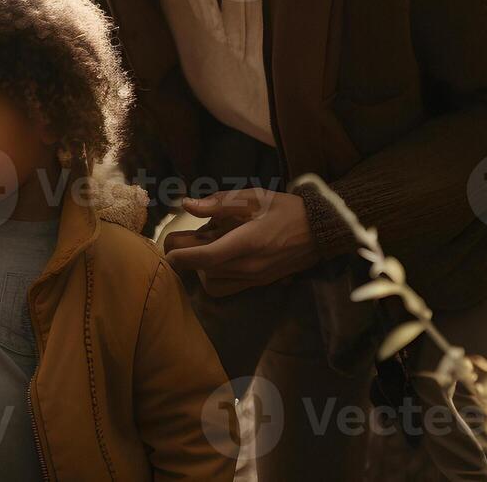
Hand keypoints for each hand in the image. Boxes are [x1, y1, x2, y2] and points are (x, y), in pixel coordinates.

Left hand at [162, 189, 317, 296]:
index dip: (180, 256)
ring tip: (200, 247)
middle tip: (180, 240)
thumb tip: (187, 204)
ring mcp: (255, 279)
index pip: (205, 257)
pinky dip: (212, 277)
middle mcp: (250, 266)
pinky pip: (225, 288)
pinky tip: (215, 259)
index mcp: (248, 242)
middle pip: (204, 271)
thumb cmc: (285, 209)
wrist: (319, 231)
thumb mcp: (254, 197)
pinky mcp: (258, 284)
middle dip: (186, 258)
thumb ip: (219, 202)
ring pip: (212, 282)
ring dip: (199, 268)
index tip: (167, 248)